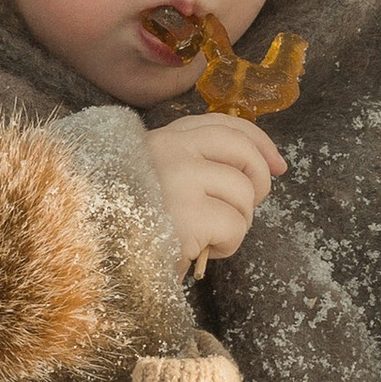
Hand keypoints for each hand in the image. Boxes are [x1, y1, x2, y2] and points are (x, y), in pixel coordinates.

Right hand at [142, 112, 284, 272]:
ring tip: (209, 236)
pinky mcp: (188, 214)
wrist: (103, 258)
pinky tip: (201, 251)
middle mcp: (170, 149)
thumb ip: (199, 165)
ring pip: (244, 192)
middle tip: (249, 207)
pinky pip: (235, 226)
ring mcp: (179, 179)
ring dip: (237, 222)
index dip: (257, 142)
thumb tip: (265, 166)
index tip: (277, 164)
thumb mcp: (161, 181)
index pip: (222, 123)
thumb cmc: (136, 225)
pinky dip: (227, 245)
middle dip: (259, 179)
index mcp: (162, 138)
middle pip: (241, 149)